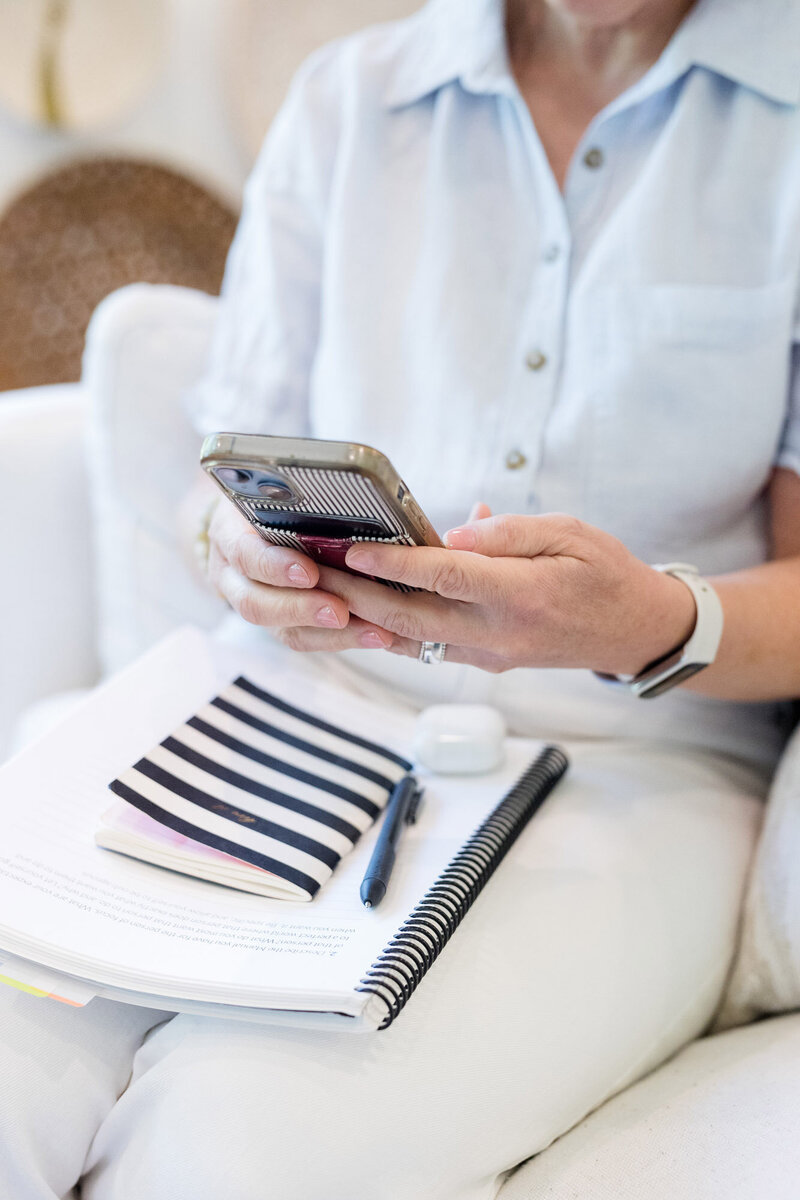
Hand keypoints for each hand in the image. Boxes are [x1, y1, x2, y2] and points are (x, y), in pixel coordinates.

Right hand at [205, 499, 394, 651]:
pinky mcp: (276, 624)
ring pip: (281, 629)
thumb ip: (300, 503)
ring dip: (330, 634)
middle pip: (255, 603)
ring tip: (372, 631)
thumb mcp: (277, 492)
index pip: (243, 554)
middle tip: (340, 611)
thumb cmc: (274, 499)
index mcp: (228, 534)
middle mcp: (231, 575)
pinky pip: (304, 639)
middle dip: (301, 608)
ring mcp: (253, 604)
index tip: (308, 572)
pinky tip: (372, 634)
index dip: (274, 566)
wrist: (254, 522)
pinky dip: (339, 639)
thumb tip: (344, 501)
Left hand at [309, 511, 696, 674]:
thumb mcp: (568, 533)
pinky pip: (423, 648)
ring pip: (409, 640)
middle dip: (356, 594)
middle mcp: (498, 633)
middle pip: (411, 616)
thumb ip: (507, 533)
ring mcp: (487, 655)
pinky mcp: (482, 662)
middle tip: (312, 568)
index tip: (353, 549)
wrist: (631, 631)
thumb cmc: (604, 572)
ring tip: (318, 590)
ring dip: (360, 617)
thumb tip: (451, 533)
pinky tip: (353, 611)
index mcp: (522, 594)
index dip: (394, 564)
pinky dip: (385, 631)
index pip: (444, 577)